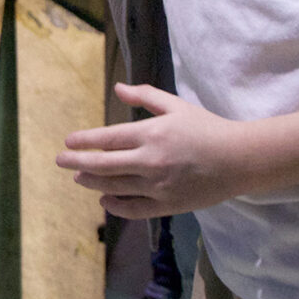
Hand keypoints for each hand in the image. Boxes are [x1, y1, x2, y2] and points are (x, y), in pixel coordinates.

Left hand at [56, 83, 249, 218]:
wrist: (238, 160)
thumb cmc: (206, 128)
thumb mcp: (175, 105)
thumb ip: (144, 97)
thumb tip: (117, 88)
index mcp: (151, 134)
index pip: (108, 140)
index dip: (85, 141)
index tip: (68, 142)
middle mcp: (151, 161)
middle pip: (104, 165)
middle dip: (78, 162)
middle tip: (60, 161)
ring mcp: (159, 186)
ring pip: (116, 187)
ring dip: (93, 183)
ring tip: (79, 178)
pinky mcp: (168, 205)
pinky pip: (135, 209)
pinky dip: (116, 206)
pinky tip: (105, 200)